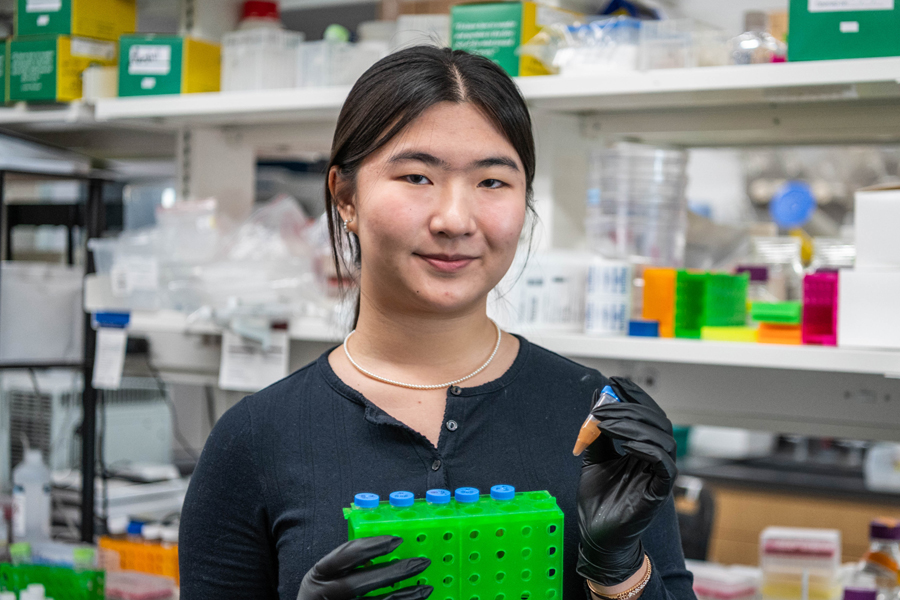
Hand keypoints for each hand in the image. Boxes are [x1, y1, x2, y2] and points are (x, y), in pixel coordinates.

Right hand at [297, 536, 432, 599]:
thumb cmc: (321, 595)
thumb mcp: (324, 576)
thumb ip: (345, 565)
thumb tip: (378, 551)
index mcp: (317, 576)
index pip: (345, 556)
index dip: (372, 547)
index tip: (397, 540)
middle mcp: (327, 595)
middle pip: (361, 583)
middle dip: (394, 572)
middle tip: (420, 563)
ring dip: (405, 595)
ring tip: (425, 587)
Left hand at [576, 377, 676, 586]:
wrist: (596, 534)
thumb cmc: (599, 498)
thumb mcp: (593, 456)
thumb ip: (597, 430)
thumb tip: (597, 398)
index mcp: (642, 447)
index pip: (647, 414)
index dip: (635, 395)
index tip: (616, 381)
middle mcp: (655, 458)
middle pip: (657, 421)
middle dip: (629, 407)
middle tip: (603, 406)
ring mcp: (659, 474)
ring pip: (662, 438)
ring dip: (633, 425)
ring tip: (607, 423)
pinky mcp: (659, 491)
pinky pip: (664, 464)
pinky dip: (648, 448)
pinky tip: (627, 444)